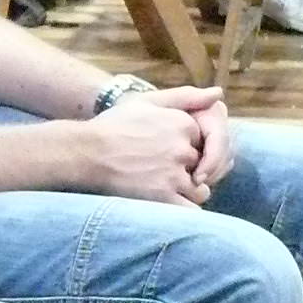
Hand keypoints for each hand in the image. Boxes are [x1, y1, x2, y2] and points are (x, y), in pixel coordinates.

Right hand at [82, 87, 225, 203]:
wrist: (84, 152)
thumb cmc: (111, 126)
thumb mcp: (146, 101)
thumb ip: (186, 96)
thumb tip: (218, 94)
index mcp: (183, 123)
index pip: (204, 142)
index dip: (189, 151)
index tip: (167, 154)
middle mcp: (183, 148)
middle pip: (203, 166)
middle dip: (189, 171)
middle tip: (161, 172)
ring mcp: (174, 173)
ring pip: (200, 190)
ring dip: (187, 192)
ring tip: (163, 189)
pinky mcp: (163, 196)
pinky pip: (189, 209)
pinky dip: (182, 209)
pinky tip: (167, 204)